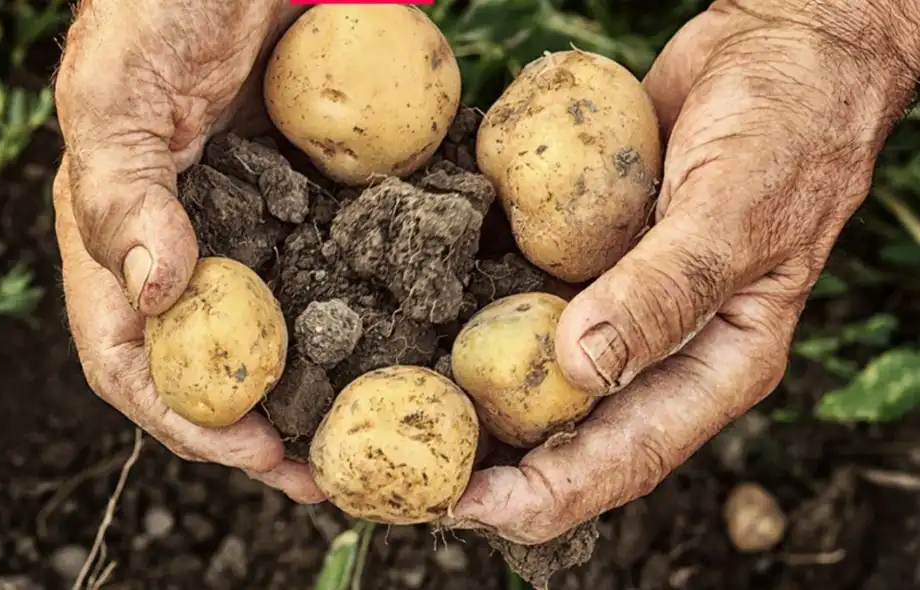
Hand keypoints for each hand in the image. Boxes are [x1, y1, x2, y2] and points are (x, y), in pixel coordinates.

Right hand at [52, 0, 323, 502]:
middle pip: (216, 368)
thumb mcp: (118, 97)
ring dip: (318, 390)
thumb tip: (154, 293)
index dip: (189, 421)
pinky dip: (356, 316)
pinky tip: (400, 344)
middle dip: (265, 429)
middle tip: (332, 471)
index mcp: (121, 240)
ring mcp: (251, 229)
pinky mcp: (304, 203)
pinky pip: (328, 271)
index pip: (134, 362)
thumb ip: (121, 192)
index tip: (257, 455)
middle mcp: (188, 249)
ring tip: (371, 431)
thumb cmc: (158, 13)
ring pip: (278, 333)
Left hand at [447, 0, 919, 542]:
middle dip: (493, 465)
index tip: (473, 506)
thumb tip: (580, 366)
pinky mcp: (579, 258)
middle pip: (569, 432)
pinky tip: (416, 325)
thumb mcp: (737, 212)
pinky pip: (522, 298)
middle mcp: (656, 349)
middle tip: (408, 475)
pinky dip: (474, 317)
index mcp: (714, 365)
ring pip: (536, 374)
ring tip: (396, 418)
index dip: (550, 492)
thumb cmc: (787, 131)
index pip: (629, 455)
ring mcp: (612, 303)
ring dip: (471, 400)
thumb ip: (666, 291)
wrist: (774, 52)